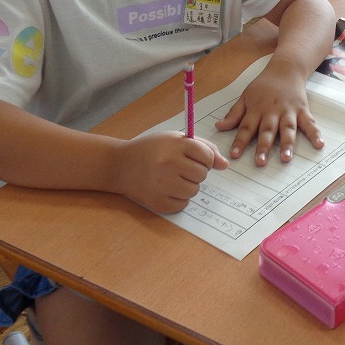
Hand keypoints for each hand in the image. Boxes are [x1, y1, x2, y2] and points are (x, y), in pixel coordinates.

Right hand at [114, 132, 228, 213]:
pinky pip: (182, 204)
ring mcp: (162, 185)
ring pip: (194, 190)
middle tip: (180, 168)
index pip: (207, 156)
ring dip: (188, 186)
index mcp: (175, 145)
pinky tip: (166, 188)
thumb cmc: (152, 149)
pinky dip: (178, 198)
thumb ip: (203, 148)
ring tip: (173, 178)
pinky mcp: (157, 202)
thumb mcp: (175, 139)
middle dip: (196, 172)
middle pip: (202, 174)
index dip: (205, 158)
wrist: (120, 165)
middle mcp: (169, 164)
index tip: (195, 158)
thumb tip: (225, 165)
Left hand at [215, 59, 322, 165]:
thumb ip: (234, 114)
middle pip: (267, 130)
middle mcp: (273, 111)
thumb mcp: (245, 96)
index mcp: (257, 109)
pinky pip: (309, 123)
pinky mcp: (302, 110)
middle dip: (263, 147)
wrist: (286, 68)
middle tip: (260, 162)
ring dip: (287, 144)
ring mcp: (289, 111)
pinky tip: (319, 144)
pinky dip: (315, 134)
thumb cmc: (264, 84)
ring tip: (285, 158)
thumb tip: (219, 127)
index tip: (234, 155)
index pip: (246, 127)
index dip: (240, 141)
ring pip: (287, 129)